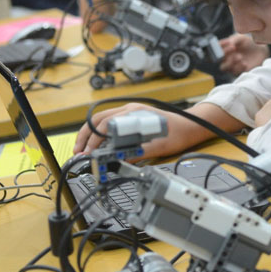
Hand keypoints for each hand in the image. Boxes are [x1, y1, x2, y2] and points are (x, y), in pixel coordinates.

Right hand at [73, 103, 192, 158]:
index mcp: (135, 114)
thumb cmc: (178, 133)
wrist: (191, 126)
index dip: (94, 139)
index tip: (88, 152)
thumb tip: (118, 161)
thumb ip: (139, 153)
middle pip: (98, 120)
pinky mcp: (132, 117)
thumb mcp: (159, 147)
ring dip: (90, 134)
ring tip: (84, 149)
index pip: (106, 124)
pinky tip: (97, 143)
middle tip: (79, 152)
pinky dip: (99, 132)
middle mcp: (130, 110)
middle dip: (86, 136)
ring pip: (102, 120)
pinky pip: (110, 122)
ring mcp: (130, 112)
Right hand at [218, 33, 270, 75]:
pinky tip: (244, 63)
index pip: (216, 48)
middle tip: (233, 48)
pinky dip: (238, 68)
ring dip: (230, 62)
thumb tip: (229, 43)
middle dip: (223, 54)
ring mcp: (231, 65)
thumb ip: (234, 39)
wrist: (260, 51)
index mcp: (224, 48)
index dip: (219, 46)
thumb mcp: (241, 38)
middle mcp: (225, 57)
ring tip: (240, 56)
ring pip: (224, 67)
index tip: (228, 42)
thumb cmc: (248, 43)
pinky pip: (234, 72)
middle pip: (217, 59)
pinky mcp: (238, 72)